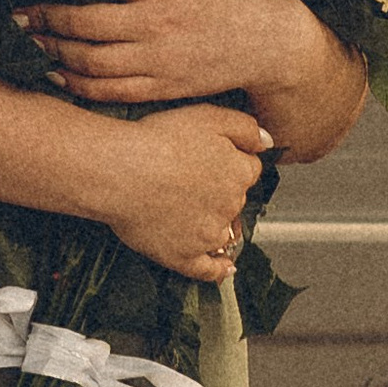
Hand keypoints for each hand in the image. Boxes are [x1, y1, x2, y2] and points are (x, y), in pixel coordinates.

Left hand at [17, 0, 317, 109]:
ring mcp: (156, 61)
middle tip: (16, 13)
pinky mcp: (162, 88)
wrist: (276, 46)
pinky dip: (76, 85)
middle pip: (81, 22)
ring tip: (30, 39)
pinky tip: (55, 75)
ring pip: (88, 60)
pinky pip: (109, 91)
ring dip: (52, 50)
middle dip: (42, 16)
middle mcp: (154, 25)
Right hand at [97, 105, 270, 281]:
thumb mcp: (208, 116)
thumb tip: (267, 143)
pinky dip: (219, 270)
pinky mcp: (185, 257)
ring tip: (194, 216)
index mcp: (238, 172)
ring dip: (218, 225)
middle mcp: (230, 206)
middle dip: (221, 192)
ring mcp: (209, 235)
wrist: (119, 172)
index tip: (211, 161)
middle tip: (192, 182)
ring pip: (225, 232)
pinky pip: (209, 270)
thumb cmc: (157, 140)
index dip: (229, 162)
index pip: (248, 169)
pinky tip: (224, 268)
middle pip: (235, 200)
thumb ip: (245, 127)